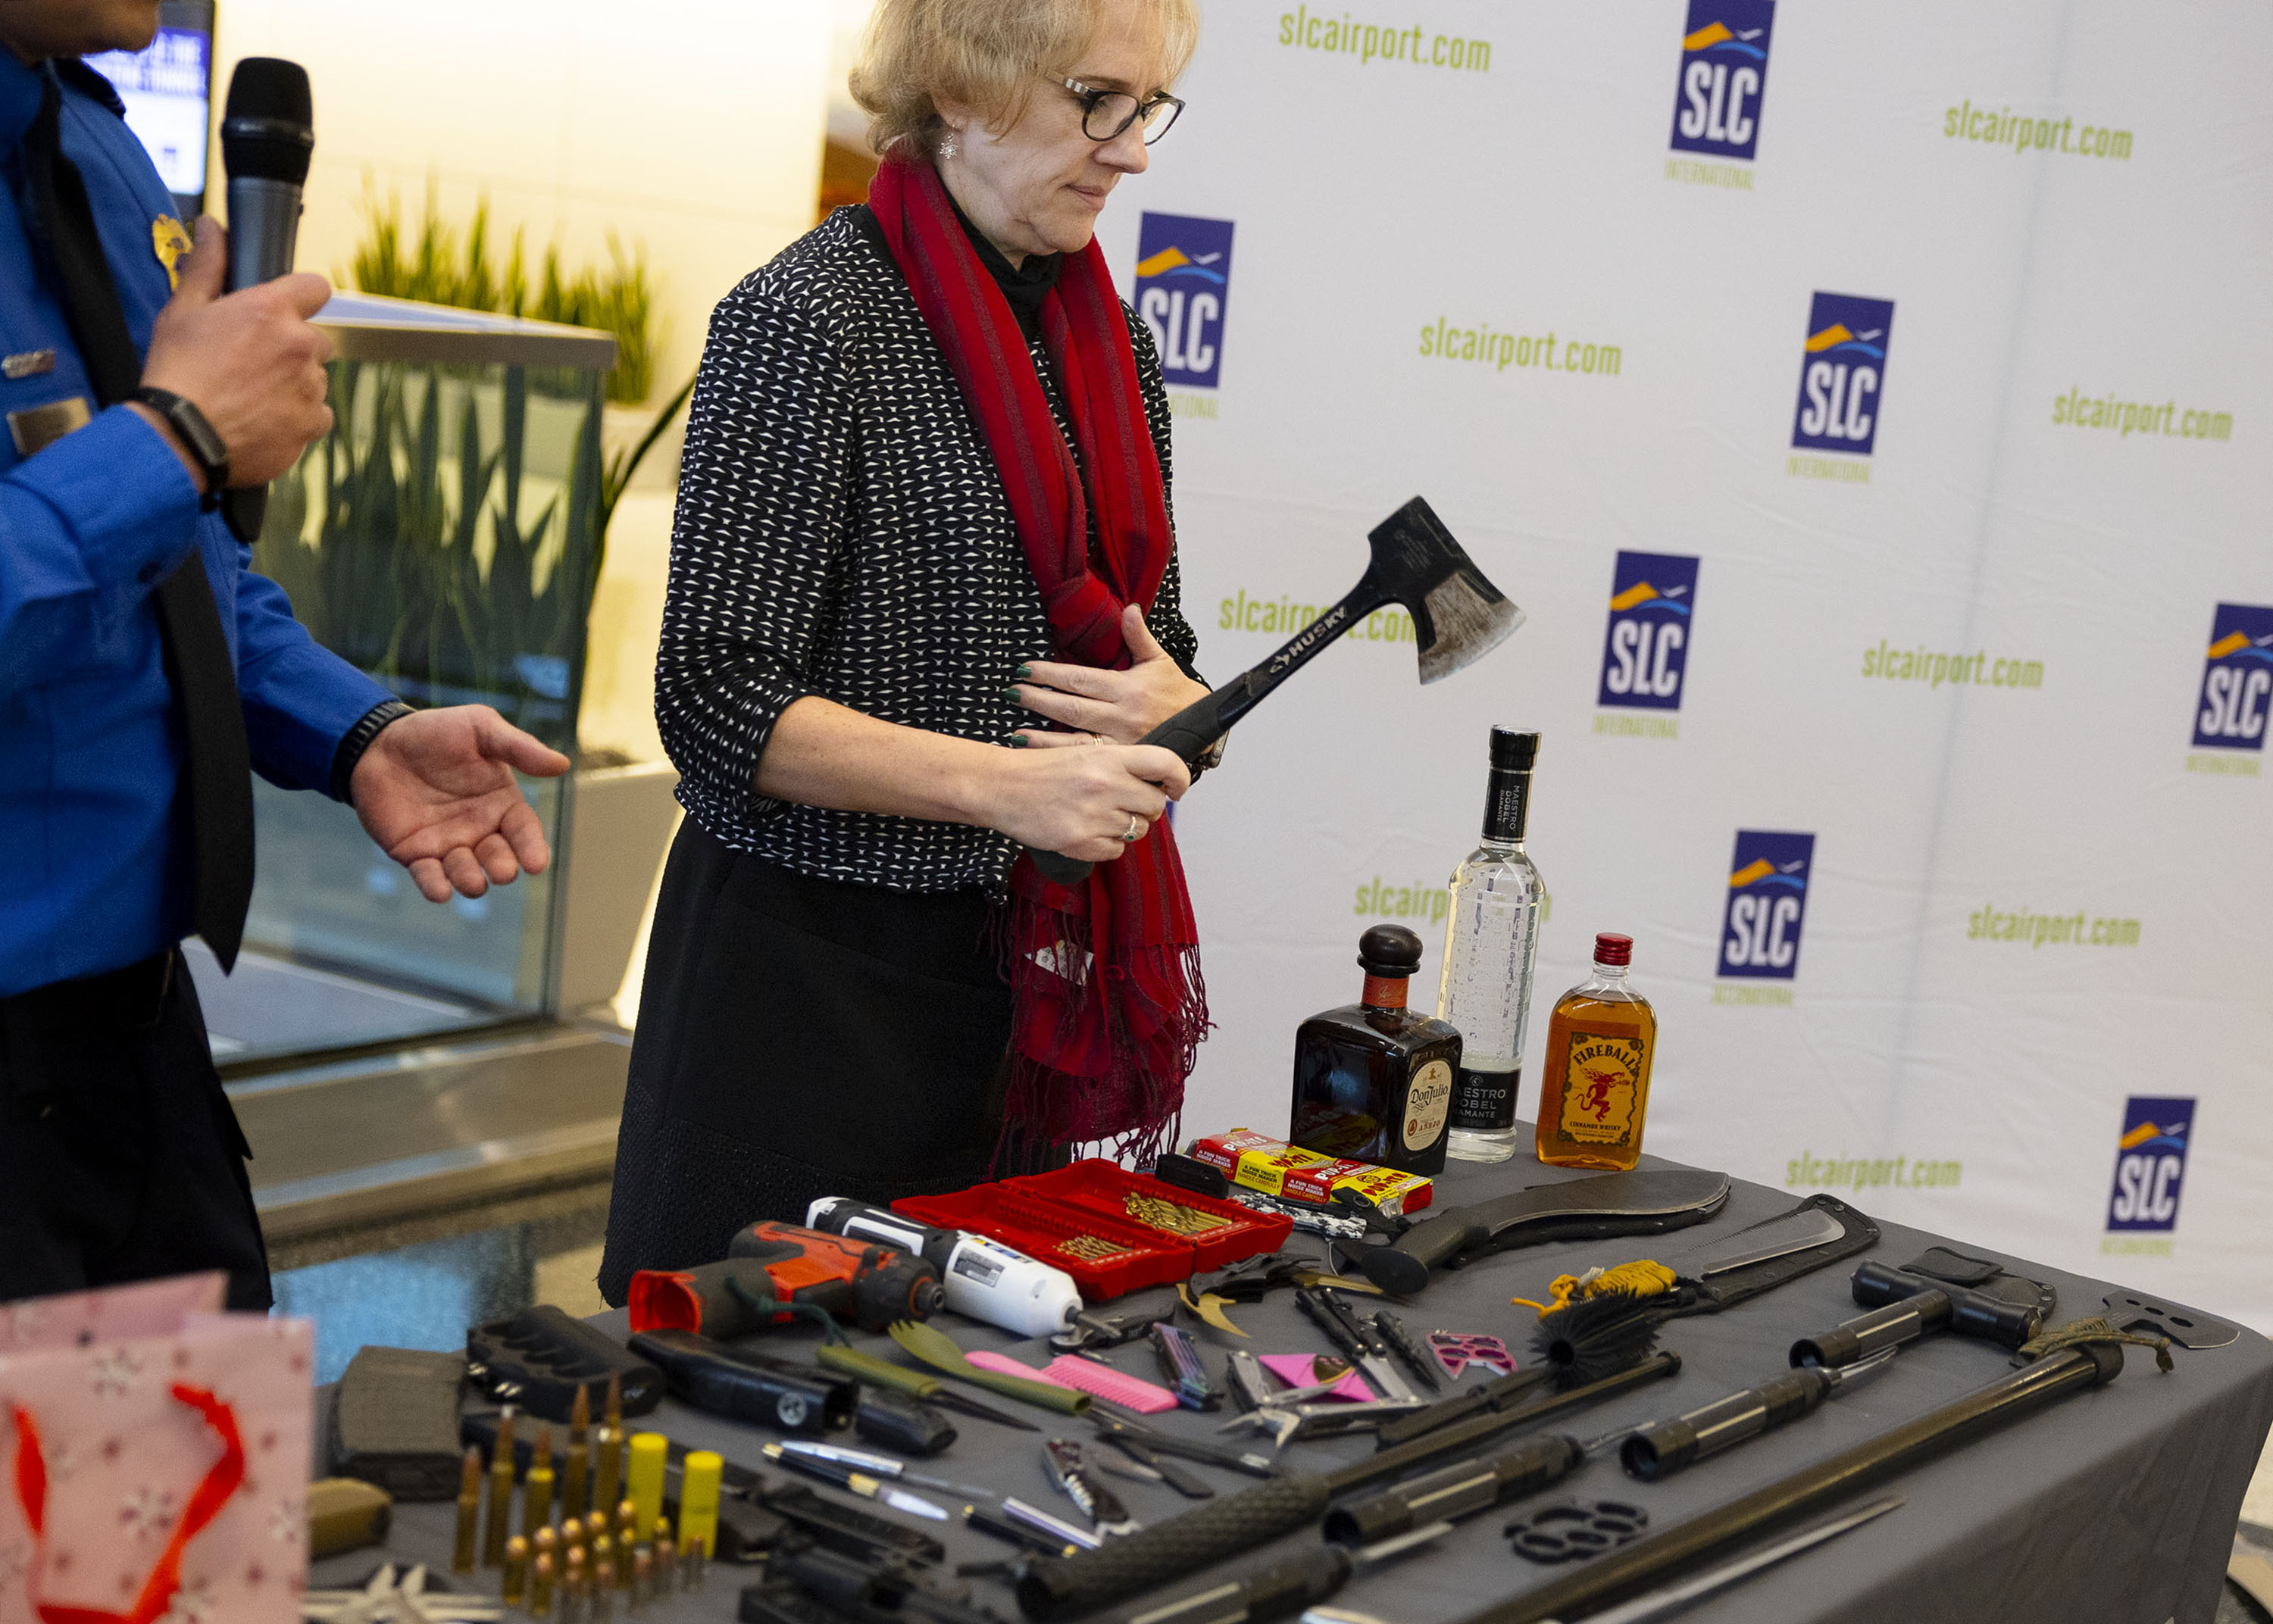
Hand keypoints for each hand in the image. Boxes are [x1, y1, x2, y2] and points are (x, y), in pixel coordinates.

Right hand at [138, 216, 333, 486]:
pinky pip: (318, 414)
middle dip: (291, 348)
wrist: (179, 436)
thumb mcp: (183, 310)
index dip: (302, 297)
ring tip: (251, 395)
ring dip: (293, 383)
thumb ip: (207, 265)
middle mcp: (300, 345)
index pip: (317, 287)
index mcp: (272, 310)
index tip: (286, 310)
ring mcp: (310, 386)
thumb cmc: (178, 371)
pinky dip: (298, 417)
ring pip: (314, 378)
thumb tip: (211, 226)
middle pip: (314, 339)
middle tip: (251, 363)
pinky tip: (264, 419)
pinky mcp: (313, 423)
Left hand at [350, 706, 572, 901]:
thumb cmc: (434, 731)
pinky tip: (440, 891)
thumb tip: (562, 764)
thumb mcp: (480, 727)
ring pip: (467, 874)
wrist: (377, 742)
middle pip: (499, 859)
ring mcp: (447, 844)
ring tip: (472, 880)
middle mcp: (480, 829)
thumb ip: (519, 747)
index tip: (536, 864)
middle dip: (503, 868)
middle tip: (501, 870)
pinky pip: (429, 878)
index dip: (532, 849)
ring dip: (471, 881)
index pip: (524, 832)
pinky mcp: (415, 854)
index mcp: (501, 803)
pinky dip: (435, 888)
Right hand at [976, 739, 1189, 863]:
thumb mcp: (1084, 751)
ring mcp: (1095, 815)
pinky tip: (1087, 830)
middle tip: (1124, 803)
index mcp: (1109, 757)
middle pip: (1155, 805)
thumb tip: (1155, 780)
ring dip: (1124, 827)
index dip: (1179, 778)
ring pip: (1138, 831)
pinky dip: (1106, 844)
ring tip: (1098, 816)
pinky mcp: (1081, 842)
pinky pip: (1116, 850)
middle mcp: (1107, 785)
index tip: (1177, 789)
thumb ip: (1120, 763)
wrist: (1001, 787)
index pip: (1165, 764)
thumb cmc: (1041, 769)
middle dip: (1145, 807)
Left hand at [1006, 603, 1208, 747]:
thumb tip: (1129, 609)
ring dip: (1042, 735)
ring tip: (1014, 729)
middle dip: (1038, 699)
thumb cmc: (1177, 694)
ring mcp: (1122, 742)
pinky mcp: (1122, 761)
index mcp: (1129, 689)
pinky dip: (1059, 756)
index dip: (1050, 674)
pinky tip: (1037, 753)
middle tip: (1012, 692)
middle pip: (1072, 707)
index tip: (1025, 669)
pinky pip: (1085, 759)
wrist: (1203, 729)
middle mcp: (1124, 716)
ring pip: (1075, 738)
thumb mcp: (1160, 661)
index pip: (1081, 679)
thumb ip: (1139, 636)